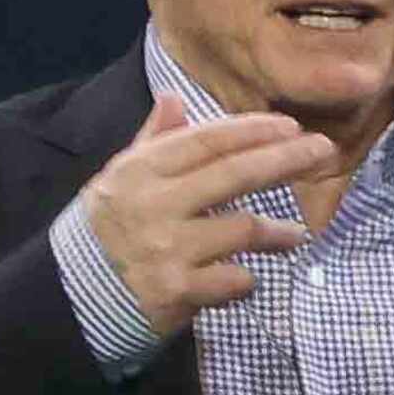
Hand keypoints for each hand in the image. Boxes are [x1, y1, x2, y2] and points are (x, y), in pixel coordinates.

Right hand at [79, 95, 327, 338]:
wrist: (71, 296)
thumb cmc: (104, 232)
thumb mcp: (119, 179)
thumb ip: (151, 141)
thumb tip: (173, 97)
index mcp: (142, 170)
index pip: (208, 140)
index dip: (253, 130)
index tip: (290, 126)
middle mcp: (156, 204)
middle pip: (235, 174)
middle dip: (285, 159)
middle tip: (322, 150)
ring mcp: (168, 248)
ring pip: (243, 229)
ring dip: (278, 232)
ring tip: (296, 235)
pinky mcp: (177, 292)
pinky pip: (233, 281)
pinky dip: (247, 280)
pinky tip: (249, 278)